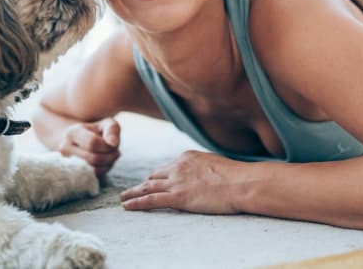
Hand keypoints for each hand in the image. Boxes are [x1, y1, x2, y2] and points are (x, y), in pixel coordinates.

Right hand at [59, 118, 120, 176]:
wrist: (80, 141)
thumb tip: (113, 143)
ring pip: (92, 170)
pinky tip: (106, 162)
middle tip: (116, 151)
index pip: (92, 143)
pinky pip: (92, 176)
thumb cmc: (97, 131)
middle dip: (110, 156)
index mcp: (72, 133)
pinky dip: (103, 170)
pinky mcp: (72, 174)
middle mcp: (65, 149)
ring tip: (111, 156)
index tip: (113, 144)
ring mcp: (66, 163)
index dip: (107, 145)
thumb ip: (112, 130)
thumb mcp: (107, 124)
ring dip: (108, 164)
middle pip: (93, 158)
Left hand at [120, 150, 244, 213]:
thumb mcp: (214, 164)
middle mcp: (177, 166)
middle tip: (132, 190)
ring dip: (133, 193)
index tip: (151, 181)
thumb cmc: (234, 176)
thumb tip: (201, 174)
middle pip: (154, 176)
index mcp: (187, 157)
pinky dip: (137, 203)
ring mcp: (176, 181)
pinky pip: (151, 200)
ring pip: (147, 187)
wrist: (239, 182)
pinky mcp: (177, 197)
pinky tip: (127, 206)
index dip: (158, 176)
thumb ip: (202, 167)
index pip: (167, 168)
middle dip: (143, 183)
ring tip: (123, 199)